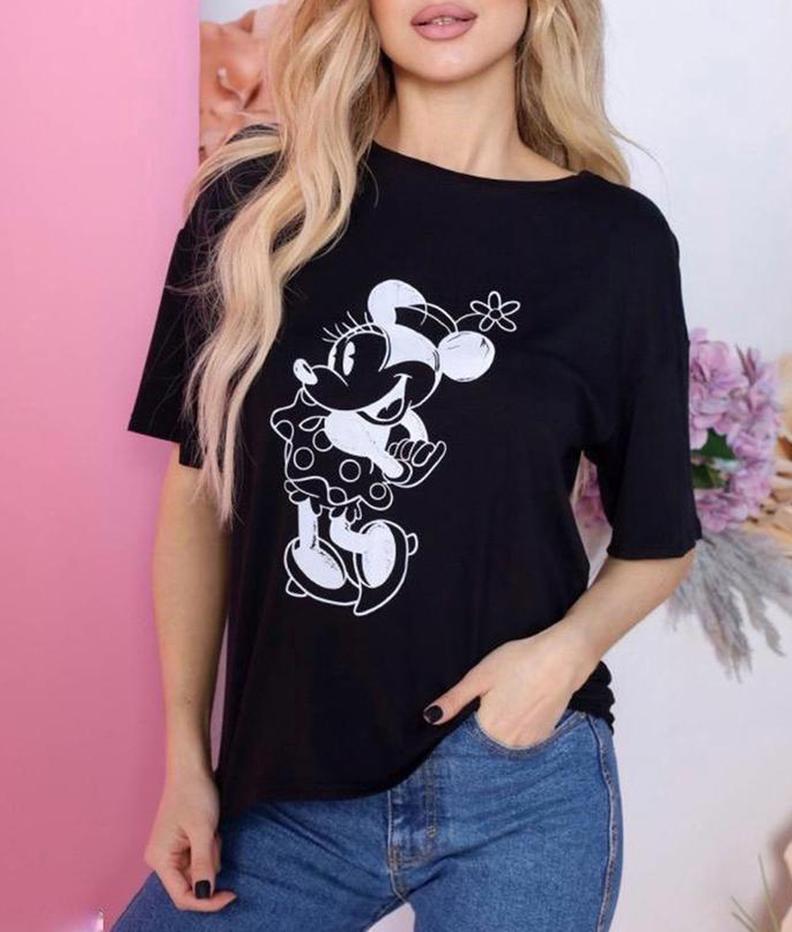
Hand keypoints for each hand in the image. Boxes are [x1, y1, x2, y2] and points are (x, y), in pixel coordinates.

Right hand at [143, 768, 236, 911]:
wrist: (192, 769)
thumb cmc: (194, 794)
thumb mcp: (203, 830)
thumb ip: (203, 864)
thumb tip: (204, 895)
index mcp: (160, 859)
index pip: (182, 896)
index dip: (206, 902)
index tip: (231, 895)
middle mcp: (162, 859)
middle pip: (192, 884)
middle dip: (209, 866)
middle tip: (215, 839)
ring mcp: (171, 852)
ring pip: (199, 871)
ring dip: (211, 854)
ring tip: (212, 830)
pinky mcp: (181, 845)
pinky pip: (200, 858)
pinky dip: (210, 847)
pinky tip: (211, 829)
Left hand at [422, 623, 598, 746]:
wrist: (562, 658)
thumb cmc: (518, 661)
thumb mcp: (480, 676)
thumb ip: (455, 700)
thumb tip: (429, 718)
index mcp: (489, 728)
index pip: (468, 735)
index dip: (470, 719)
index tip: (478, 704)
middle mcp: (509, 743)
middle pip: (487, 739)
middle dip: (486, 723)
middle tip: (498, 694)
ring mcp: (529, 741)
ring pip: (506, 739)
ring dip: (504, 726)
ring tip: (513, 698)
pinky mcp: (544, 736)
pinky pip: (523, 737)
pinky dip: (520, 726)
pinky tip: (524, 705)